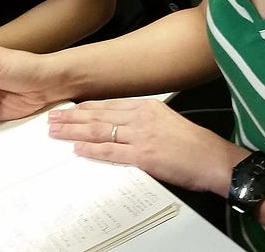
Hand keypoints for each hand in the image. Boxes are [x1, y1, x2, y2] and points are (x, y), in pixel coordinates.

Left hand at [48, 98, 248, 193]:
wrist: (212, 159)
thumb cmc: (193, 144)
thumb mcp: (166, 121)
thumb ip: (142, 121)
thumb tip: (119, 126)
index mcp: (146, 107)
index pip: (107, 104)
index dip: (84, 107)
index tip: (67, 109)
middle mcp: (141, 117)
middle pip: (98, 115)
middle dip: (72, 117)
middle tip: (52, 119)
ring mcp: (141, 136)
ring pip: (100, 130)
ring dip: (74, 131)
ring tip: (56, 132)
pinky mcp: (144, 155)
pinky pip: (112, 151)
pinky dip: (92, 150)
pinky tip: (78, 148)